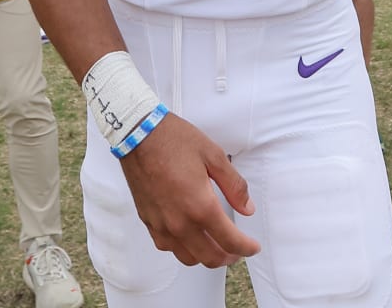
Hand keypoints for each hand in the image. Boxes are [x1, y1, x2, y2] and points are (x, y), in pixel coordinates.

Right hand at [118, 114, 258, 267]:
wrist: (139, 134)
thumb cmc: (174, 141)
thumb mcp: (214, 156)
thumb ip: (234, 186)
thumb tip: (247, 208)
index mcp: (201, 206)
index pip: (230, 241)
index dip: (246, 248)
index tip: (253, 247)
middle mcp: (180, 222)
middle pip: (210, 257)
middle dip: (229, 257)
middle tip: (238, 250)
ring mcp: (162, 225)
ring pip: (188, 257)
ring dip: (206, 257)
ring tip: (216, 247)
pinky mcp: (149, 221)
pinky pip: (168, 247)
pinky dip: (183, 249)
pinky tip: (190, 238)